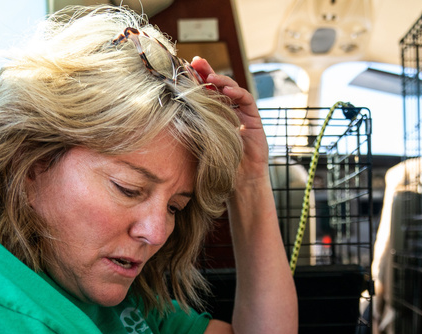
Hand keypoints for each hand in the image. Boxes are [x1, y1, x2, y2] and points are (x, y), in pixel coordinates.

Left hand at [190, 57, 269, 180]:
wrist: (239, 184)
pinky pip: (247, 100)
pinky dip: (237, 92)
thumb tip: (167, 111)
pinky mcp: (254, 120)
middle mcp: (228, 112)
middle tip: (196, 62)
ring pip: (232, 89)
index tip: (183, 67)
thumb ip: (190, 125)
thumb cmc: (217, 167)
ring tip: (210, 76)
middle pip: (218, 86)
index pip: (204, 91)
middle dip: (207, 71)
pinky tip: (226, 90)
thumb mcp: (198, 142)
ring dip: (221, 79)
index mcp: (213, 115)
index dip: (196, 78)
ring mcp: (242, 114)